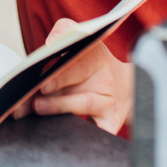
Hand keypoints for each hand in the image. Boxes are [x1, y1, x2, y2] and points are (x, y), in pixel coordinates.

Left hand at [13, 18, 133, 133]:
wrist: (128, 90)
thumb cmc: (94, 68)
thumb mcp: (86, 44)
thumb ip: (65, 32)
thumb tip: (52, 40)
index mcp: (97, 55)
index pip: (80, 51)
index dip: (63, 57)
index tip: (48, 60)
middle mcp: (104, 77)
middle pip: (79, 77)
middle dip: (56, 81)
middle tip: (38, 86)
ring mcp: (108, 101)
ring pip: (85, 102)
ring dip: (61, 105)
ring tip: (39, 106)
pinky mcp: (111, 122)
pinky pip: (99, 129)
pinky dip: (85, 134)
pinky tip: (63, 132)